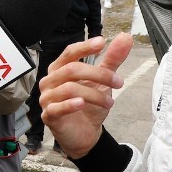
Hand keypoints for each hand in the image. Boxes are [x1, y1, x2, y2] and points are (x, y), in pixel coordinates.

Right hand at [39, 32, 132, 158]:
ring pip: (69, 88)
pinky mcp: (48, 116)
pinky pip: (57, 107)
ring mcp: (47, 98)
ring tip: (110, 102)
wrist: (85, 134)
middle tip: (118, 82)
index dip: (85, 47)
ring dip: (94, 94)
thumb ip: (112, 60)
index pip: (69, 53)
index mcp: (60, 69)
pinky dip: (70, 105)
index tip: (102, 42)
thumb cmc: (88, 106)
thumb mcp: (103, 82)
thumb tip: (125, 37)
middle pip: (72, 70)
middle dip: (98, 74)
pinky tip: (82, 104)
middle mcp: (50, 81)